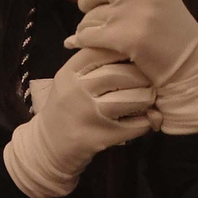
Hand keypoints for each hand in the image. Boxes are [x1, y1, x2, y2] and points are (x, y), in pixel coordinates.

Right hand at [4, 47, 156, 197]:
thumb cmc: (64, 107)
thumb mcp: (68, 80)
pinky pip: (138, 125)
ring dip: (148, 99)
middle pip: (123, 74)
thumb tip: (132, 52)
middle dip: (143, 77)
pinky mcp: (103, 137)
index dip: (123, 51)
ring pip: (135, 99)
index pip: (102, 52)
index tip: (135, 54)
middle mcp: (77, 90)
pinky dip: (146, 121)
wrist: (48, 146)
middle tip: (149, 81)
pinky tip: (142, 120)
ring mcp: (90, 115)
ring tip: (147, 100)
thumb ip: (92, 64)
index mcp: (69, 73)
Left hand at [67, 0, 197, 134]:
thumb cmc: (173, 34)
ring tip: (94, 34)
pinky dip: (81, 41)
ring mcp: (135, 14)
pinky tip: (82, 45)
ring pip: (89, 15)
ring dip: (85, 26)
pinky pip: (88, 36)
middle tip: (88, 10)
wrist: (191, 67)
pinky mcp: (125, 37)